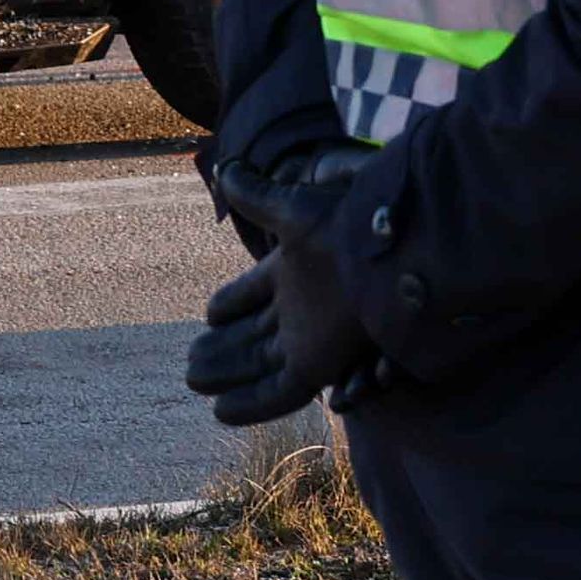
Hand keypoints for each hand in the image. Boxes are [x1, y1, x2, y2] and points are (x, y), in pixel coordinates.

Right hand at [185, 161, 380, 425]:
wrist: (390, 253)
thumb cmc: (346, 227)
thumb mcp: (293, 208)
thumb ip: (256, 195)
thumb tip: (223, 168)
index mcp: (293, 271)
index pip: (253, 293)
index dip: (231, 304)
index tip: (209, 315)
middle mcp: (301, 309)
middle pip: (253, 334)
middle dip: (222, 348)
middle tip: (191, 360)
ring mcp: (308, 339)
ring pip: (258, 363)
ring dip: (227, 373)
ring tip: (193, 378)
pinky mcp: (317, 366)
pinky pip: (279, 393)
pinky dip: (251, 403)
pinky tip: (221, 412)